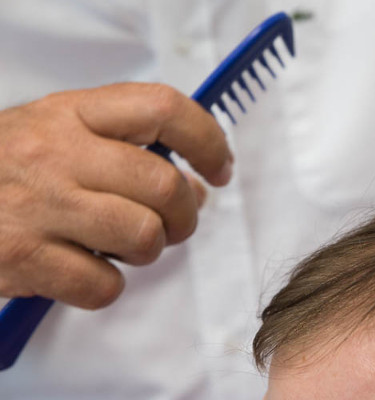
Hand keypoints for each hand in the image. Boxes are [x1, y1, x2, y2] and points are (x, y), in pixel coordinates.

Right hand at [0, 83, 232, 308]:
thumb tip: (197, 186)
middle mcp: (56, 153)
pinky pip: (104, 285)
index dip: (207, 139)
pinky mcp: (22, 258)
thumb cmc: (3, 168)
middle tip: (173, 222)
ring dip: (148, 252)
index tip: (220, 167)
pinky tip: (85, 271)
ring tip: (123, 246)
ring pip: (143, 236)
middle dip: (185, 214)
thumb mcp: (55, 131)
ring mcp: (38, 206)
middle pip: (164, 185)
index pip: (162, 108)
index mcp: (71, 114)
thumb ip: (123, 147)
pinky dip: (106, 287)